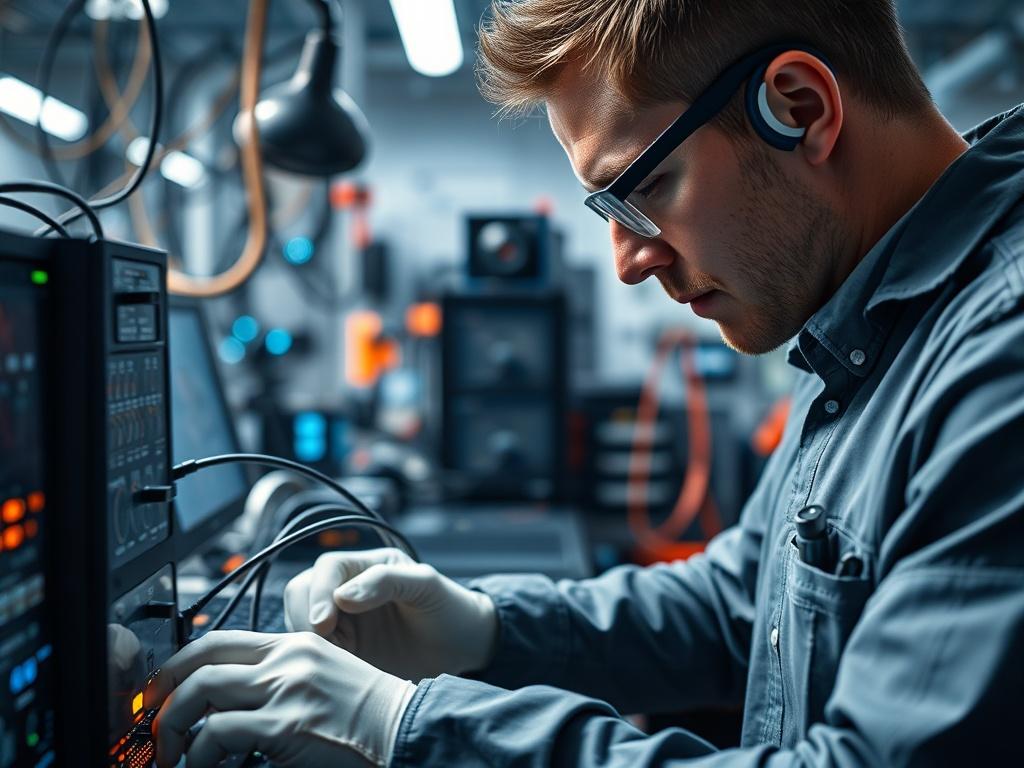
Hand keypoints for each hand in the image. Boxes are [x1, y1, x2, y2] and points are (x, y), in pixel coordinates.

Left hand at [144, 630, 415, 767]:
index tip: (161, 689)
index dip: (179, 663)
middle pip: (201, 662)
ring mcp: (284, 690)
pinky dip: (198, 754)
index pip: (219, 640)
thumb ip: (282, 679)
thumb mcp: (322, 679)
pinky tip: (205, 767)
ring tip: (172, 755)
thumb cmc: (367, 716)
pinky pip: (216, 733)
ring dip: (173, 729)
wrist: (403, 729)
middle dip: (164, 695)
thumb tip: (231, 704)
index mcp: (295, 644)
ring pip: (200, 693)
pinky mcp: (283, 725)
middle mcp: (286, 659)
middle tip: (153, 726)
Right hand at [284, 548, 497, 680]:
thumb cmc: (450, 609)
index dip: (319, 592)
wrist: (463, 648)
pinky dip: (316, 659)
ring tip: (337, 658)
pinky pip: (313, 650)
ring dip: (308, 640)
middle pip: (303, 591)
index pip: (327, 568)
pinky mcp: (343, 649)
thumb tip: (342, 596)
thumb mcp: (426, 585)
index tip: (324, 623)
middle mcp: (349, 588)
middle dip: (306, 617)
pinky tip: (336, 670)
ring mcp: (343, 620)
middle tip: (327, 644)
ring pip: (301, 621)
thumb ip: (386, 581)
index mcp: (369, 565)